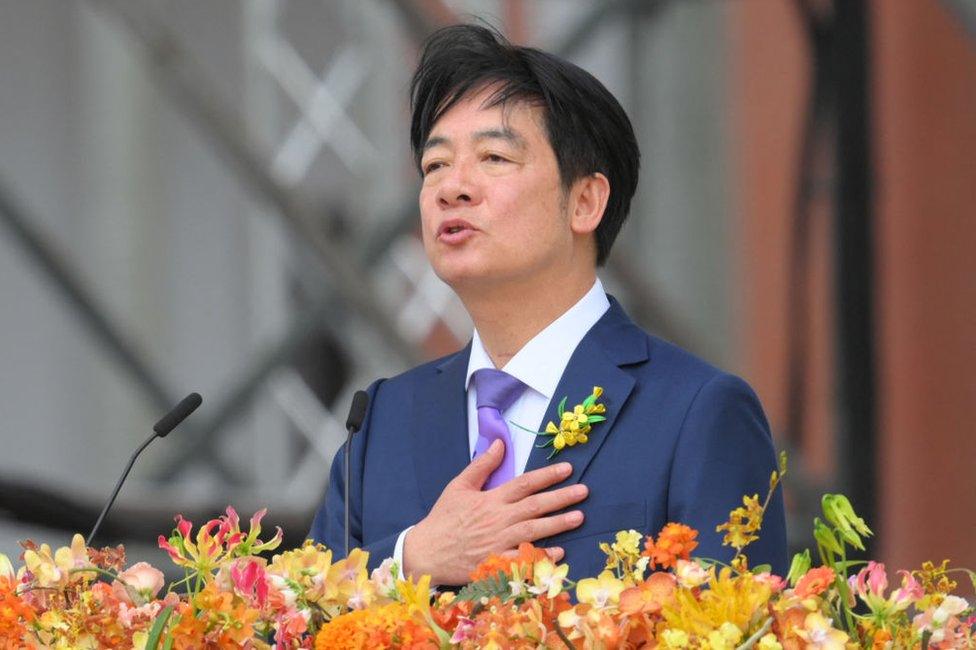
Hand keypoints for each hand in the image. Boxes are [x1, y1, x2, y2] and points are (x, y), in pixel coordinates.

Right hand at [402, 439, 586, 584]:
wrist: (426, 552)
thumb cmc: (444, 518)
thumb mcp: (459, 486)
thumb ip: (481, 465)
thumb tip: (499, 443)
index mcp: (490, 499)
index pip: (524, 483)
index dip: (547, 475)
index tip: (567, 469)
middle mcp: (497, 519)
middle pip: (535, 506)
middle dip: (561, 497)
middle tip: (584, 491)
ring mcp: (498, 542)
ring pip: (533, 531)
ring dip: (558, 524)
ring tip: (579, 517)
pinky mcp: (496, 563)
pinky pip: (524, 560)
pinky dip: (541, 556)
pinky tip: (560, 551)